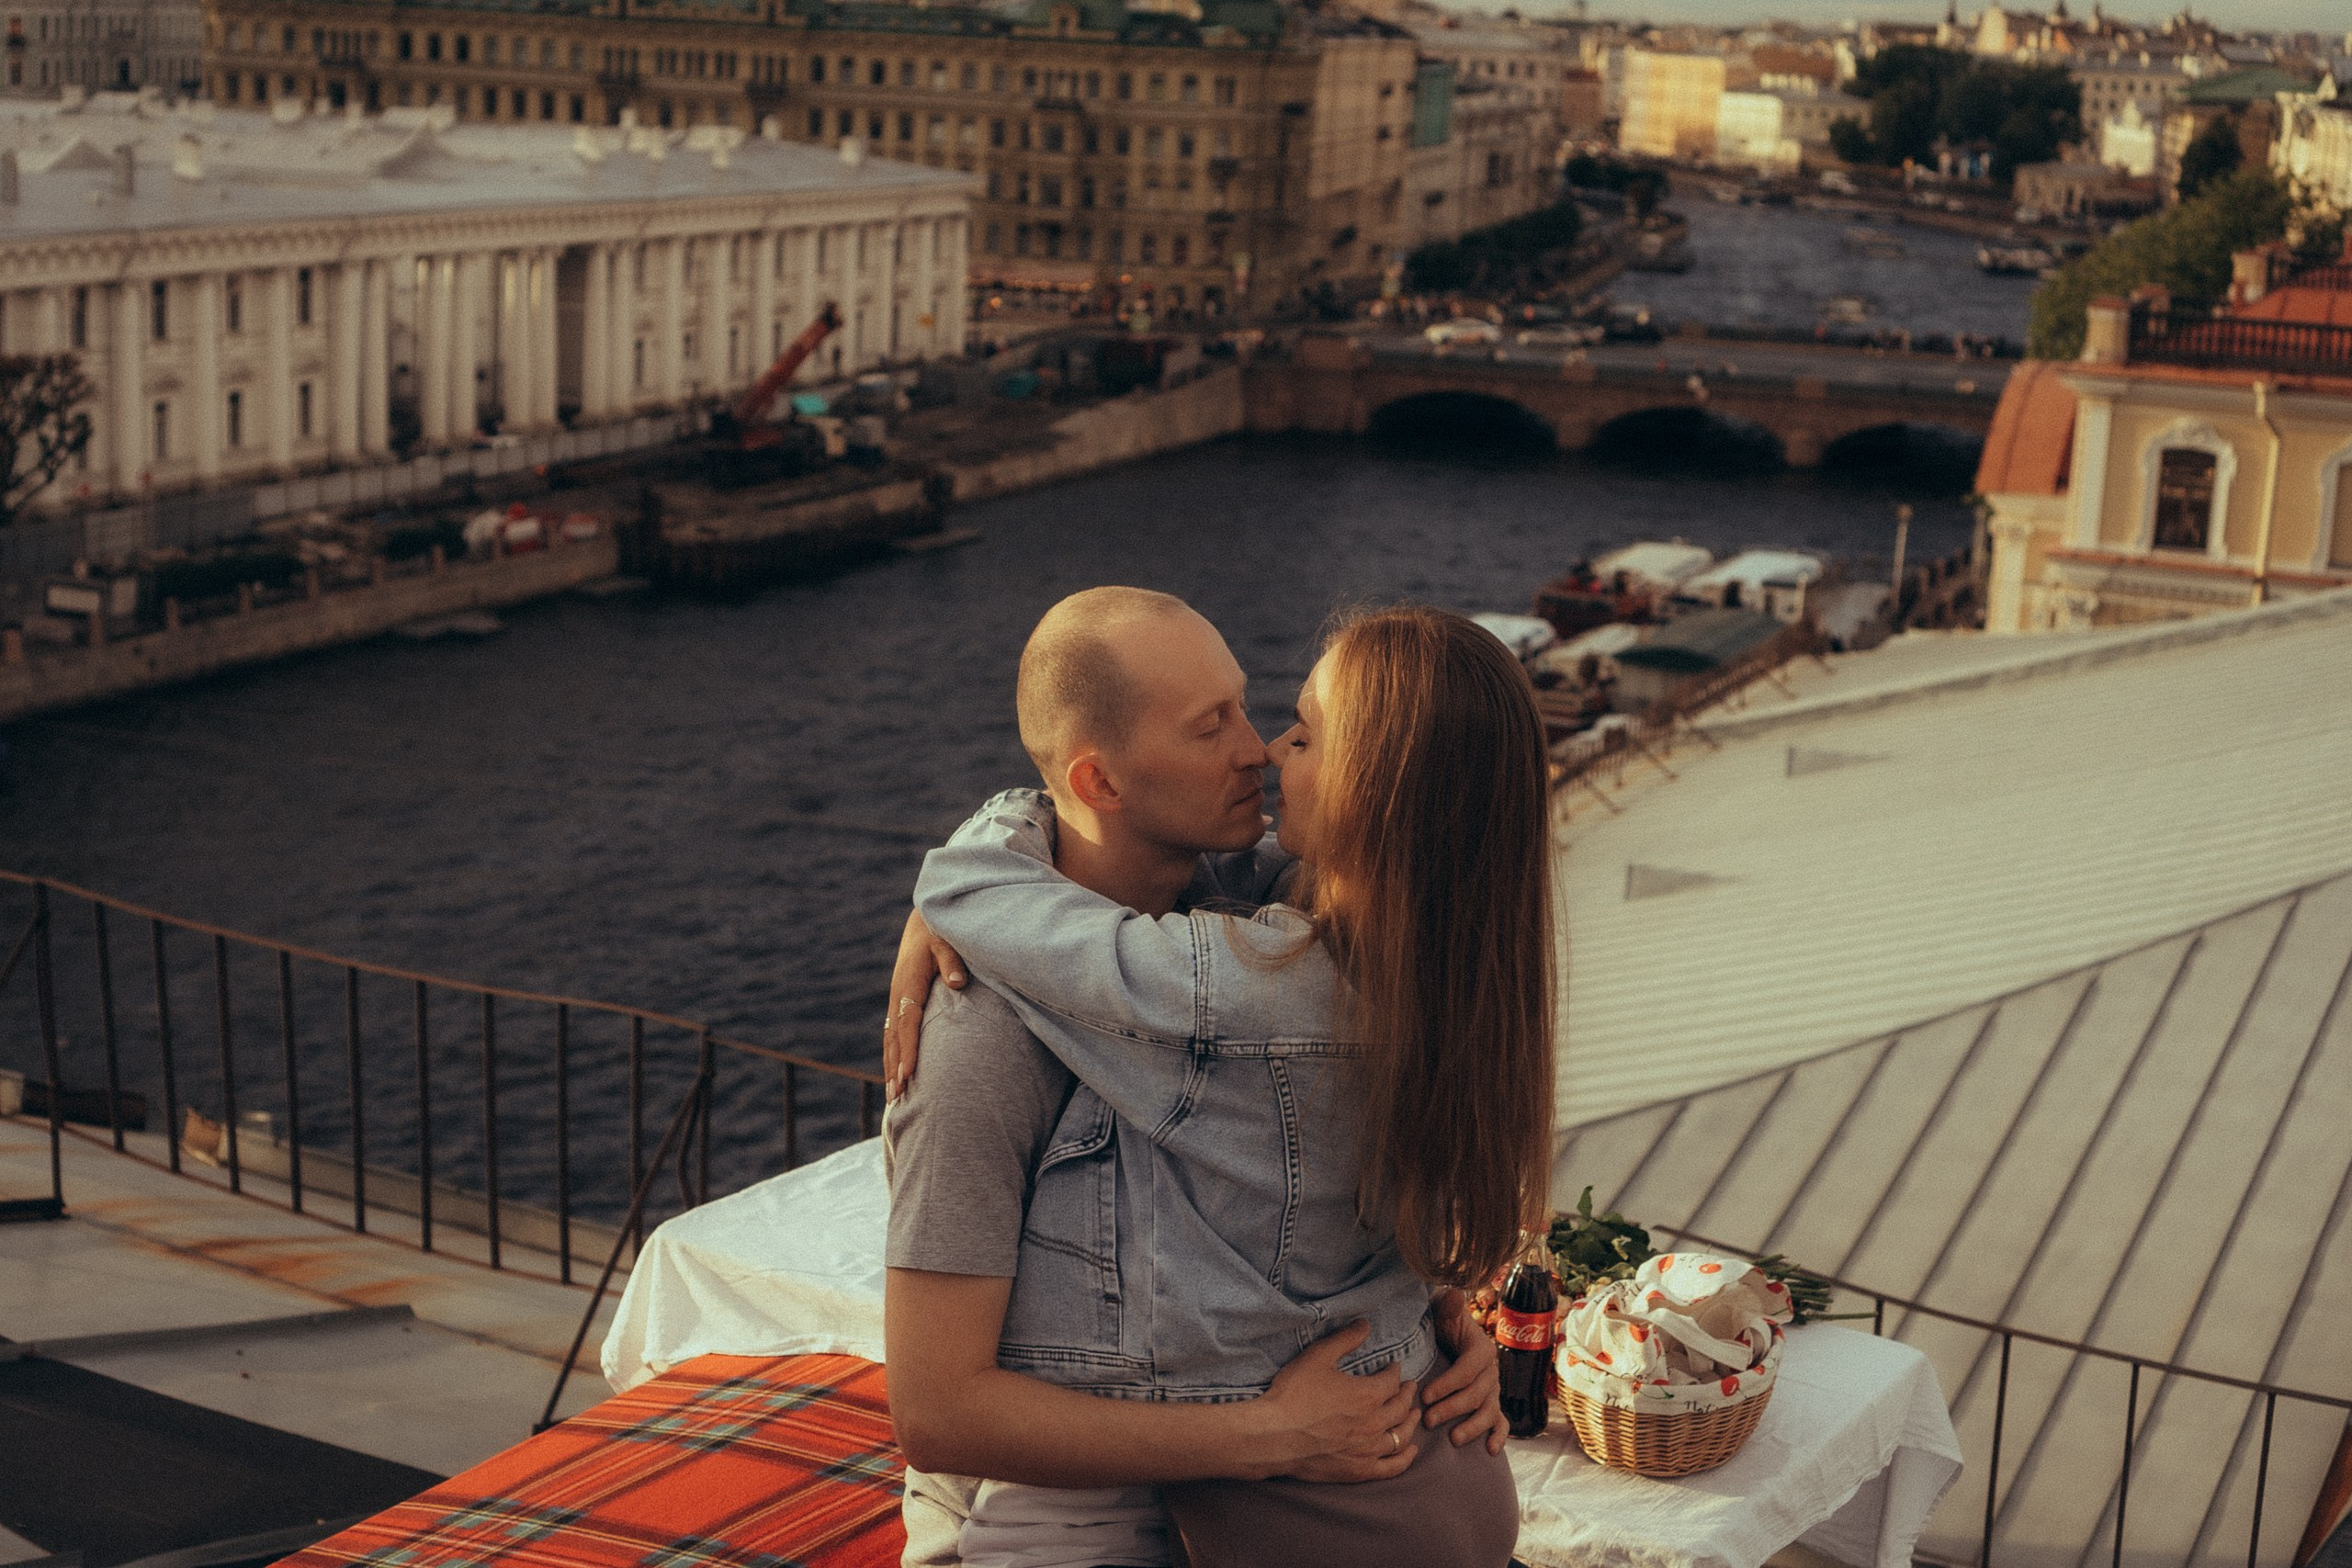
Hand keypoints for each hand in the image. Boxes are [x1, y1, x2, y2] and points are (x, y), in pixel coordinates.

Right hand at [885, 910, 965, 1102]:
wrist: (925, 921)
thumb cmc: (941, 931)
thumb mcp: (947, 940)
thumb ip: (952, 960)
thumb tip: (957, 982)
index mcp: (909, 982)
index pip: (907, 1021)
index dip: (908, 1048)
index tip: (908, 1073)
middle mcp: (899, 994)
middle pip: (893, 1037)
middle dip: (894, 1067)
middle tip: (896, 1097)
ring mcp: (897, 999)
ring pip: (890, 1038)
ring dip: (890, 1066)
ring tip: (892, 1096)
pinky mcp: (901, 1002)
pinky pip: (894, 1033)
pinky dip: (894, 1055)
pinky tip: (897, 1074)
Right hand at [1255, 1321, 1423, 1483]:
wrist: (1273, 1436)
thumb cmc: (1293, 1395)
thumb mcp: (1317, 1357)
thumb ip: (1344, 1339)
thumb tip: (1365, 1324)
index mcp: (1368, 1395)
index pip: (1392, 1381)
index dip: (1395, 1372)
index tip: (1394, 1367)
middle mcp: (1375, 1423)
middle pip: (1401, 1407)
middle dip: (1408, 1394)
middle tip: (1410, 1387)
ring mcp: (1368, 1450)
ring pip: (1401, 1436)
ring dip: (1410, 1422)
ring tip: (1414, 1414)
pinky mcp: (1359, 1471)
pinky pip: (1392, 1467)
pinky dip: (1405, 1458)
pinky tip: (1411, 1450)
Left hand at [1424, 1288, 1507, 1454]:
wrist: (1450, 1334)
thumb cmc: (1443, 1324)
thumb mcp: (1444, 1312)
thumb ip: (1449, 1305)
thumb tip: (1453, 1294)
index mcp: (1481, 1349)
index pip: (1466, 1370)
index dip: (1447, 1384)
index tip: (1425, 1395)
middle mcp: (1491, 1371)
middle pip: (1476, 1394)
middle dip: (1452, 1409)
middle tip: (1429, 1420)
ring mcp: (1493, 1389)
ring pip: (1488, 1411)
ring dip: (1472, 1427)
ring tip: (1453, 1439)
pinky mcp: (1492, 1403)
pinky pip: (1501, 1421)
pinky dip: (1499, 1436)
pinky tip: (1491, 1451)